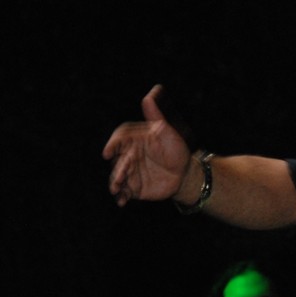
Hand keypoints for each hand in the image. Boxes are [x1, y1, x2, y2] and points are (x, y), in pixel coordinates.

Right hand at [103, 84, 191, 206]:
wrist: (185, 172)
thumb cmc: (177, 149)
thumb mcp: (169, 132)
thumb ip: (157, 116)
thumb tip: (150, 95)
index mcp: (136, 140)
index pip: (120, 139)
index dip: (113, 144)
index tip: (109, 151)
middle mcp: (129, 155)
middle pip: (117, 160)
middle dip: (117, 168)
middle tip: (120, 176)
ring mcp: (130, 171)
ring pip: (117, 176)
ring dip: (115, 182)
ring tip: (117, 189)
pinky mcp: (133, 186)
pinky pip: (124, 192)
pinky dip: (121, 197)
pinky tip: (122, 202)